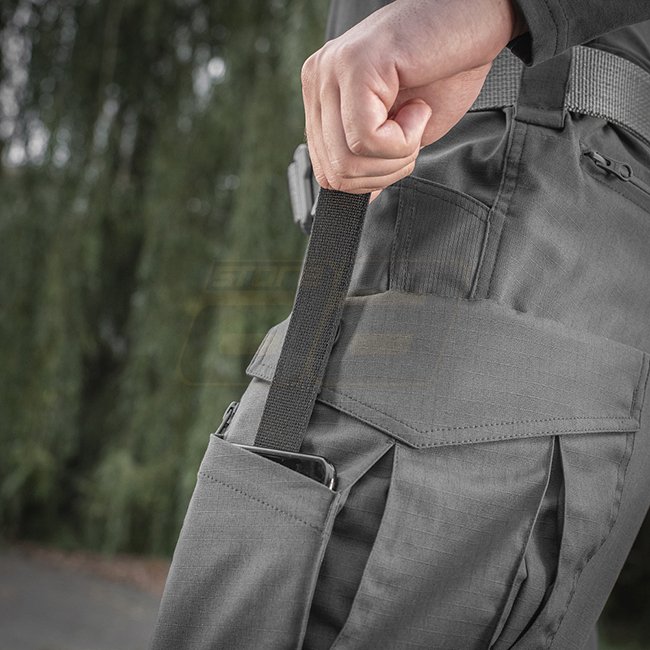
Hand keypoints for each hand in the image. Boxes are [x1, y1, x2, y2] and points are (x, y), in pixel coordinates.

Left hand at [301, 0, 526, 200]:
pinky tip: (418, 108)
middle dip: (382, 173)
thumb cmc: (445, 70)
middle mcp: (319, 80)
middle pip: (333, 172)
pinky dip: (403, 140)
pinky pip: (365, 140)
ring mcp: (332, 72)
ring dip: (395, 156)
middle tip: (412, 137)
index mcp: (325, 97)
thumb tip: (359, 199)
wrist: (478, 23)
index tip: (400, 149)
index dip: (368, 179)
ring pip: (347, 162)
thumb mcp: (402, 133)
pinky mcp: (354, 67)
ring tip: (416, 118)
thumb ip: (371, 163)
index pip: (325, 169)